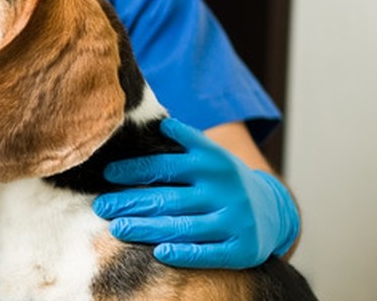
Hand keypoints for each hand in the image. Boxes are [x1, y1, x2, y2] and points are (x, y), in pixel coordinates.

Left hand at [93, 118, 299, 268]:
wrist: (275, 211)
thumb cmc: (224, 182)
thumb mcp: (210, 156)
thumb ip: (185, 142)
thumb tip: (153, 123)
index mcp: (213, 162)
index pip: (167, 165)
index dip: (135, 169)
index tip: (107, 174)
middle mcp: (225, 189)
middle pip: (169, 197)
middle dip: (131, 202)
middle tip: (101, 206)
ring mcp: (235, 220)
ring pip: (185, 226)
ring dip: (148, 228)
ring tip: (117, 228)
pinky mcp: (242, 248)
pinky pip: (209, 253)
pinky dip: (185, 253)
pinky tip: (160, 253)